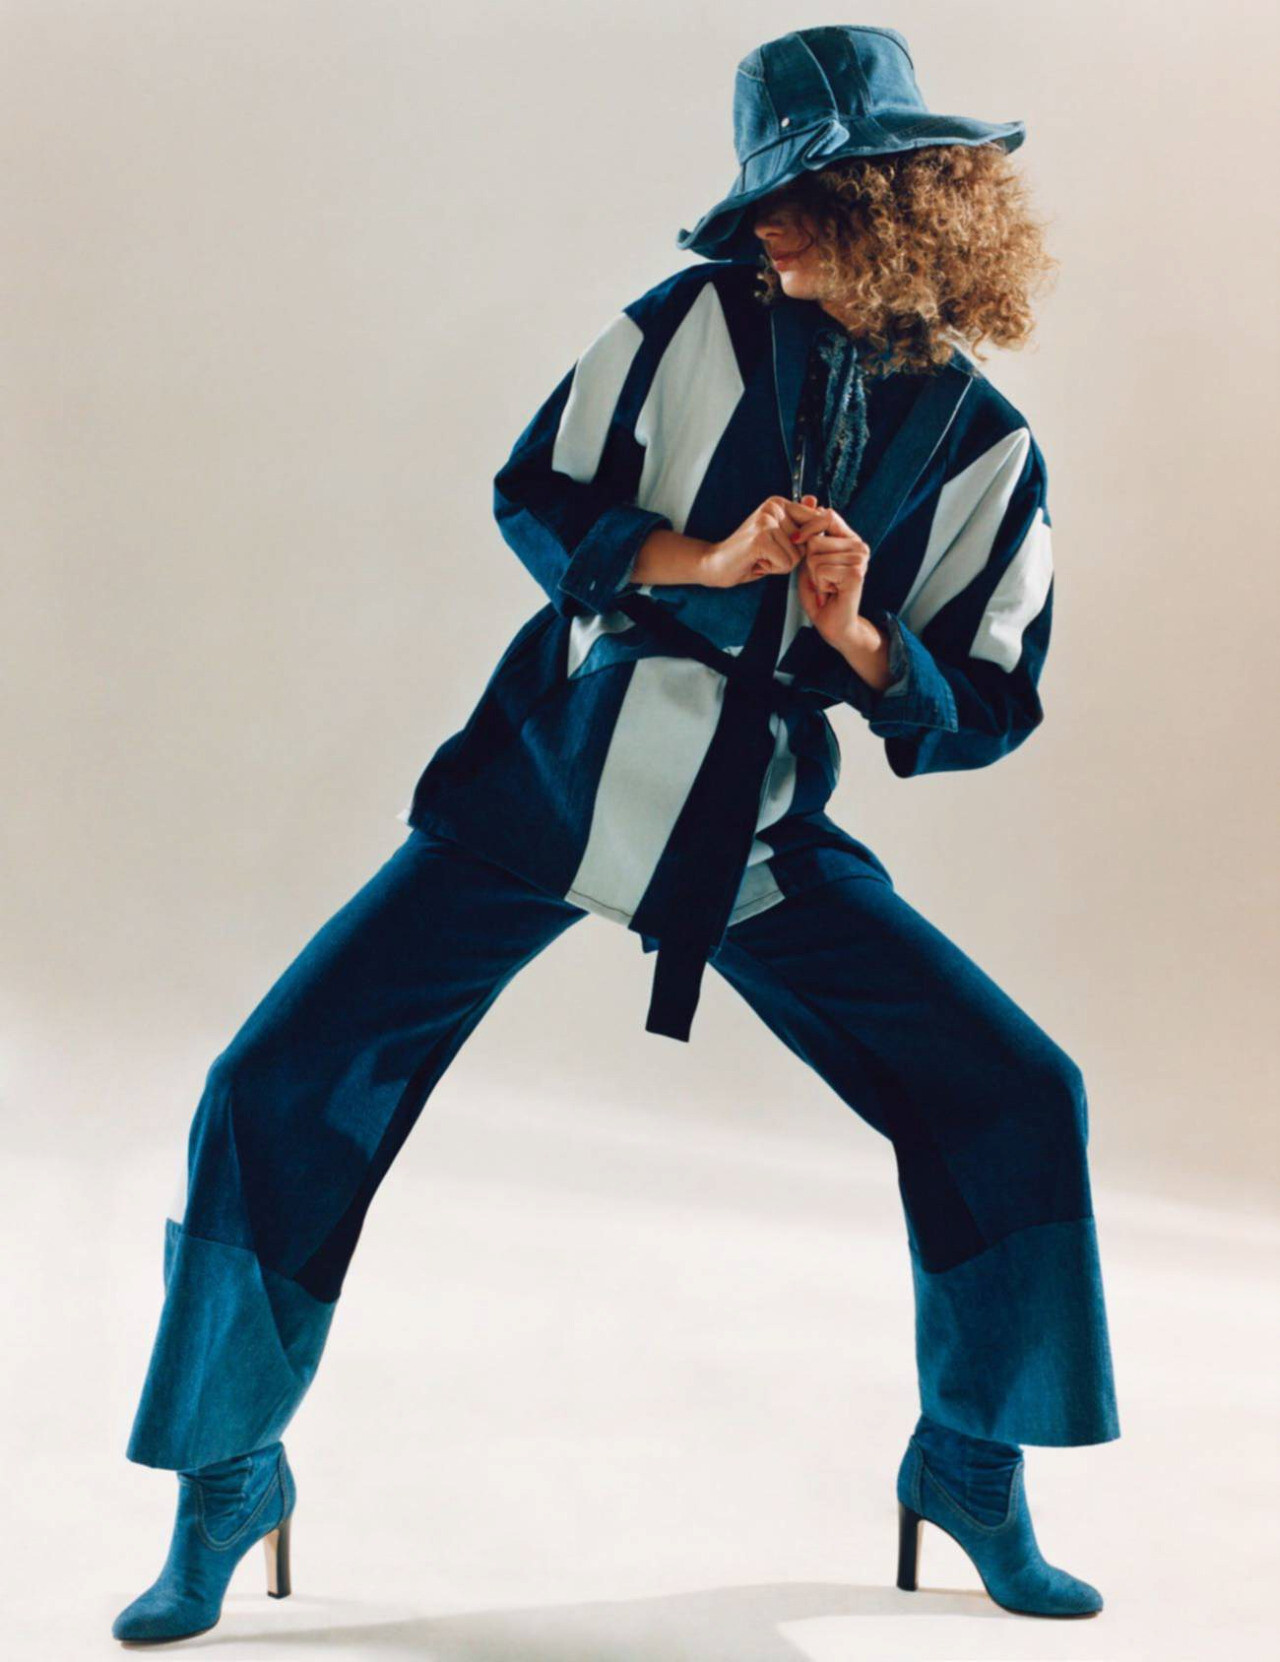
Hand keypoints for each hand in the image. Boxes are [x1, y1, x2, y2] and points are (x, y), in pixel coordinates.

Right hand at [700, 496, 807, 587]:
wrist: (716, 563)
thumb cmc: (751, 554)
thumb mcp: (779, 537)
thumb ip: (799, 521)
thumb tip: (819, 503)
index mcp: (779, 503)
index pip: (814, 522)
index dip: (801, 544)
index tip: (777, 545)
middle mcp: (773, 507)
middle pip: (806, 543)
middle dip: (789, 556)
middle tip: (766, 553)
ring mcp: (766, 521)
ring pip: (797, 556)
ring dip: (780, 564)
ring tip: (761, 557)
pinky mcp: (760, 538)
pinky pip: (786, 563)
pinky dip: (772, 569)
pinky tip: (756, 561)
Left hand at [791, 494, 871, 645]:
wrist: (834, 624)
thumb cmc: (821, 592)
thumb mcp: (810, 557)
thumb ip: (810, 531)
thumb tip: (809, 497)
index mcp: (850, 538)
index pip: (827, 515)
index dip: (807, 527)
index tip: (798, 542)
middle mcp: (859, 546)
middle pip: (816, 538)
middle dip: (809, 561)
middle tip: (821, 578)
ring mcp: (860, 559)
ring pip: (816, 555)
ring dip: (813, 575)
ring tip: (826, 585)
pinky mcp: (856, 573)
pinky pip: (821, 569)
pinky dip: (819, 584)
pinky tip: (830, 592)